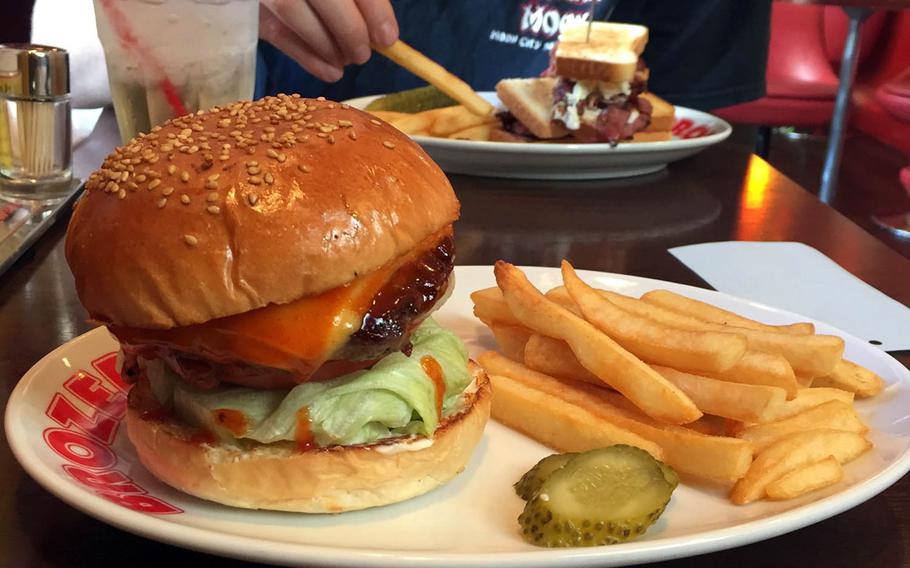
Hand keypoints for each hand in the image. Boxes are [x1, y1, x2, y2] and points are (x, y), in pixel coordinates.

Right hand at [259, 0, 398, 81]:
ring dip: (326, 45)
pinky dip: (306, 57)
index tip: (387, 38)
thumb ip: (361, 2)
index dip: (373, 9)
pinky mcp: (249, 10)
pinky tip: (331, 72)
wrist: (254, 1)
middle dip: (349, 30)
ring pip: (291, 9)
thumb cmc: (322, 2)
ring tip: (347, 61)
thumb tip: (383, 35)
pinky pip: (275, 32)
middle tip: (363, 55)